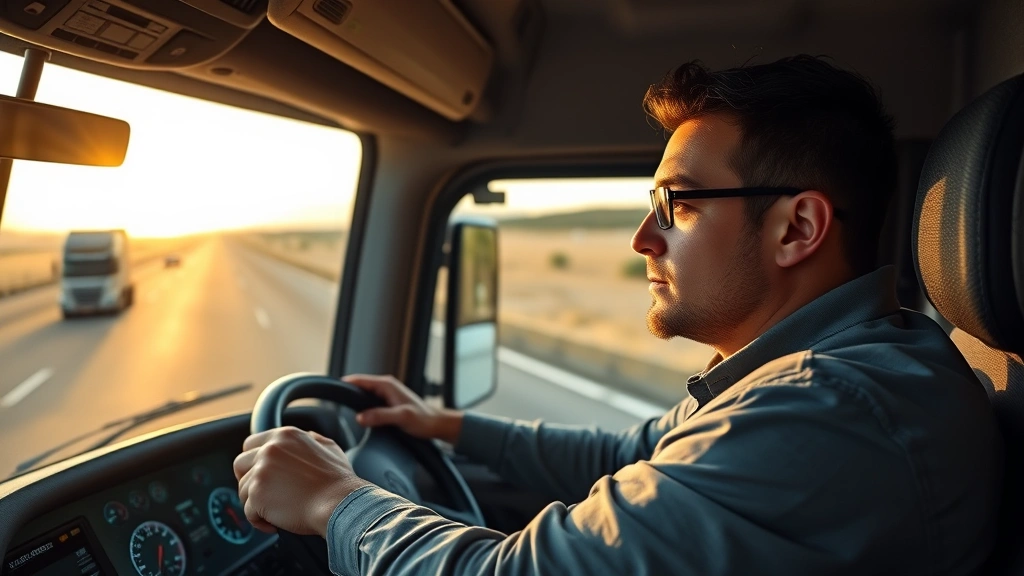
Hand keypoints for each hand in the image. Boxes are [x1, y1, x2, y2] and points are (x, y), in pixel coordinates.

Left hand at [234, 427, 370, 537]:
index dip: (253, 461)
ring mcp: (261, 471)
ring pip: (242, 490)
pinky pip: (247, 512)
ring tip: (274, 511)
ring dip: (255, 503)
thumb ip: (312, 439)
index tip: (259, 473)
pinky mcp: (257, 495)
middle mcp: (270, 449)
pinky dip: (259, 521)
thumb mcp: (329, 448)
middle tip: (261, 493)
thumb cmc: (338, 481)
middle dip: (247, 480)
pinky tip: (274, 524)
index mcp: (285, 436)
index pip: (251, 444)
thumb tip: (308, 437)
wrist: (339, 503)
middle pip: (239, 464)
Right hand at [342, 374, 463, 444]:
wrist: (436, 424)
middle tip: (330, 401)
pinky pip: (369, 402)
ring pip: (363, 395)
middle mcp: (385, 386)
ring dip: (353, 400)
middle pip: (358, 386)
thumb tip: (360, 417)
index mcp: (386, 384)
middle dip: (346, 393)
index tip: (329, 389)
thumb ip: (380, 416)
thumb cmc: (423, 419)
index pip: (358, 380)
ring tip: (339, 407)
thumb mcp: (401, 417)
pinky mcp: (387, 403)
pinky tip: (356, 415)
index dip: (343, 384)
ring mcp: (386, 394)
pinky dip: (361, 407)